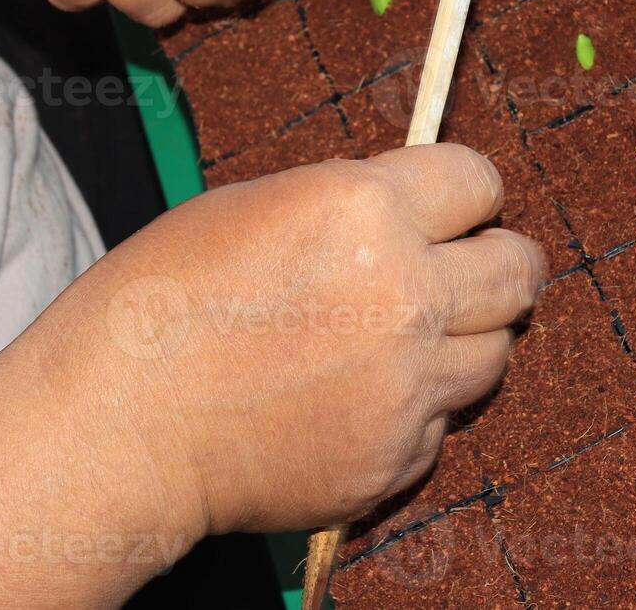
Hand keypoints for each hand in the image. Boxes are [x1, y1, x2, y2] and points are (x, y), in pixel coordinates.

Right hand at [0, 145, 543, 607]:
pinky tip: (351, 398)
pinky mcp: (396, 454)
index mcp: (365, 210)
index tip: (451, 207)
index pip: (479, 181)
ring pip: (495, 351)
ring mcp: (408, 383)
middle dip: (495, 260)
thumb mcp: (254, 206)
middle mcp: (406, 293)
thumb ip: (349, 205)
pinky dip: (412, 408)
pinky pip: (441, 420)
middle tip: (464, 268)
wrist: (116, 424)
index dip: (463, 194)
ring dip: (461, 339)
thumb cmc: (161, 302)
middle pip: (519, 268)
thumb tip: (411, 211)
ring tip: (399, 340)